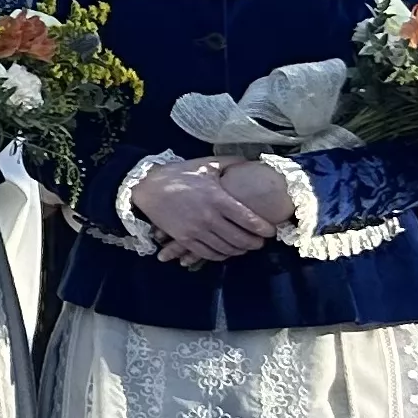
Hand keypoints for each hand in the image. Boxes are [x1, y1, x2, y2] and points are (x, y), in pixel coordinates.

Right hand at [129, 158, 281, 268]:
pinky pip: (208, 254)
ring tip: (245, 247)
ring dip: (239, 251)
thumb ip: (230, 163)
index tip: (271, 231)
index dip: (264, 229)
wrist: (147, 187)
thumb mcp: (205, 164)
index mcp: (218, 198)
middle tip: (260, 242)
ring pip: (226, 249)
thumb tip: (251, 162)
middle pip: (241, 239)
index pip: (249, 220)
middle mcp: (209, 217)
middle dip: (255, 243)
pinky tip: (226, 251)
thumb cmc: (178, 174)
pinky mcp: (184, 239)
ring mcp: (196, 231)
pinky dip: (221, 255)